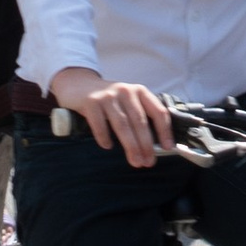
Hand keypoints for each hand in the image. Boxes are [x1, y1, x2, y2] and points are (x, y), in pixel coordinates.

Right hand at [49, 64, 175, 165]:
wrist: (77, 83)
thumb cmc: (107, 98)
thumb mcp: (126, 100)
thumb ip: (138, 116)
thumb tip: (153, 145)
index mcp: (139, 92)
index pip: (158, 111)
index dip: (165, 131)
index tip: (168, 148)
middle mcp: (125, 91)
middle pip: (140, 121)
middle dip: (146, 144)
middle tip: (149, 162)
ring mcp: (107, 96)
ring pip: (123, 124)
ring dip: (131, 146)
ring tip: (135, 161)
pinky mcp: (90, 102)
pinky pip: (99, 123)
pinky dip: (104, 137)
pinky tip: (108, 146)